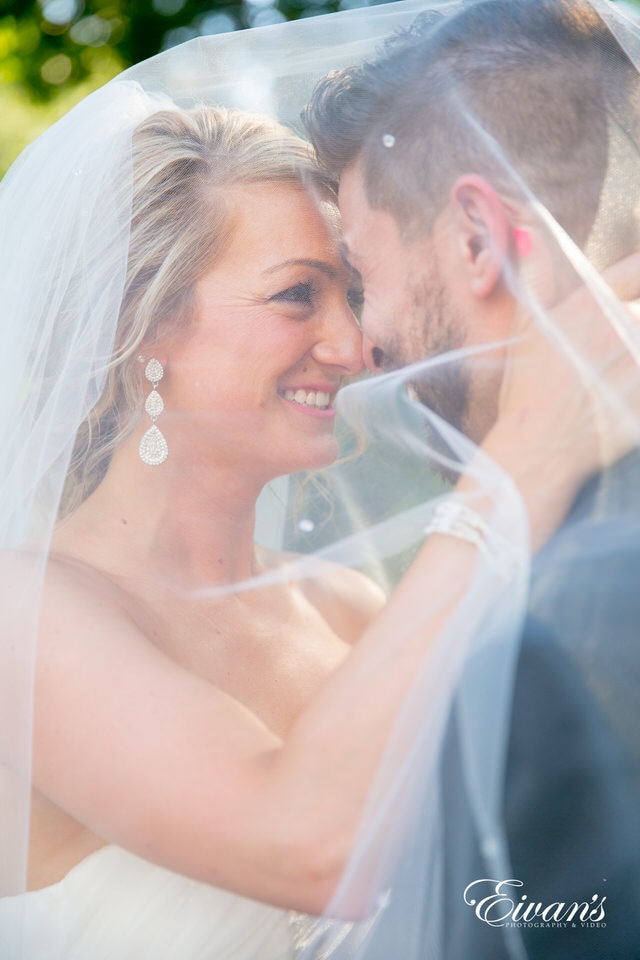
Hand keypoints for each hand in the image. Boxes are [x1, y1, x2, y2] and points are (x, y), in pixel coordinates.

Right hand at [486, 251, 639, 547]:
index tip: (632, 296)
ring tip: (624, 365)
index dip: (638, 277)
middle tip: (622, 343)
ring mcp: (635, 362)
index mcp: (590, 307)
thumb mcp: (525, 331)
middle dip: (637, 317)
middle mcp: (618, 327)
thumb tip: (529, 233)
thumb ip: (534, 278)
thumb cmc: (527, 394)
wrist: (537, 449)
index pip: (634, 271)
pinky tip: (631, 387)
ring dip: (638, 349)